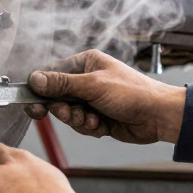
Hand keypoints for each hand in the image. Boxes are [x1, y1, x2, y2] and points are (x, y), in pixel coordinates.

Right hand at [25, 50, 186, 144]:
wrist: (158, 116)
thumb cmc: (132, 93)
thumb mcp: (93, 86)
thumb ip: (62, 84)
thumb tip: (35, 80)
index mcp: (85, 64)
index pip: (52, 75)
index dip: (41, 90)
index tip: (34, 104)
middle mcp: (87, 80)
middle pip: (57, 97)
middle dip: (64, 109)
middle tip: (69, 113)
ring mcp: (92, 100)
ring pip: (68, 114)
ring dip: (79, 120)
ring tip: (94, 119)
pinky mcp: (98, 117)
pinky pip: (81, 125)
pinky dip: (89, 128)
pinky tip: (103, 125)